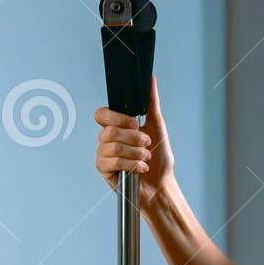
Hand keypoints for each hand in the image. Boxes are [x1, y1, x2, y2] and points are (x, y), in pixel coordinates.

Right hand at [93, 75, 174, 209]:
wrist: (161, 185)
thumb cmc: (160, 158)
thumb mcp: (157, 126)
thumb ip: (151, 102)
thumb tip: (151, 79)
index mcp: (117, 127)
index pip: (102, 114)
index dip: (116, 117)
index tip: (135, 123)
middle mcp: (107, 140)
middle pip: (108, 131)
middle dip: (133, 138)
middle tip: (147, 143)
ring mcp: (104, 155)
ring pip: (112, 147)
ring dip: (135, 152)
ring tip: (146, 158)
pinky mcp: (104, 171)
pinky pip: (111, 162)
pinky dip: (130, 164)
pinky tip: (140, 168)